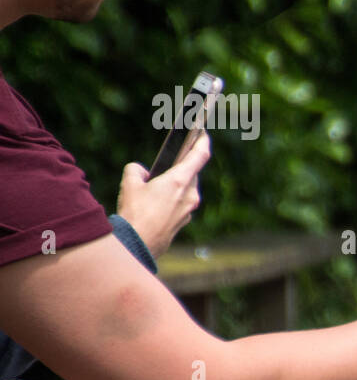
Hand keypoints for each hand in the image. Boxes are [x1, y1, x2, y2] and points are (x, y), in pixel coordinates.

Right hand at [116, 131, 210, 257]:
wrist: (136, 245)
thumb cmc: (135, 213)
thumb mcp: (129, 184)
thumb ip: (136, 170)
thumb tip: (140, 172)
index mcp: (180, 181)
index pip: (200, 155)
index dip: (203, 142)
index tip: (204, 133)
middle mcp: (190, 195)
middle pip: (190, 173)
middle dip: (180, 167)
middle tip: (170, 160)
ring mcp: (189, 210)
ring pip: (184, 190)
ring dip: (173, 184)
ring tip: (153, 186)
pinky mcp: (183, 221)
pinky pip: (180, 203)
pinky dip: (171, 199)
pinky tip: (154, 203)